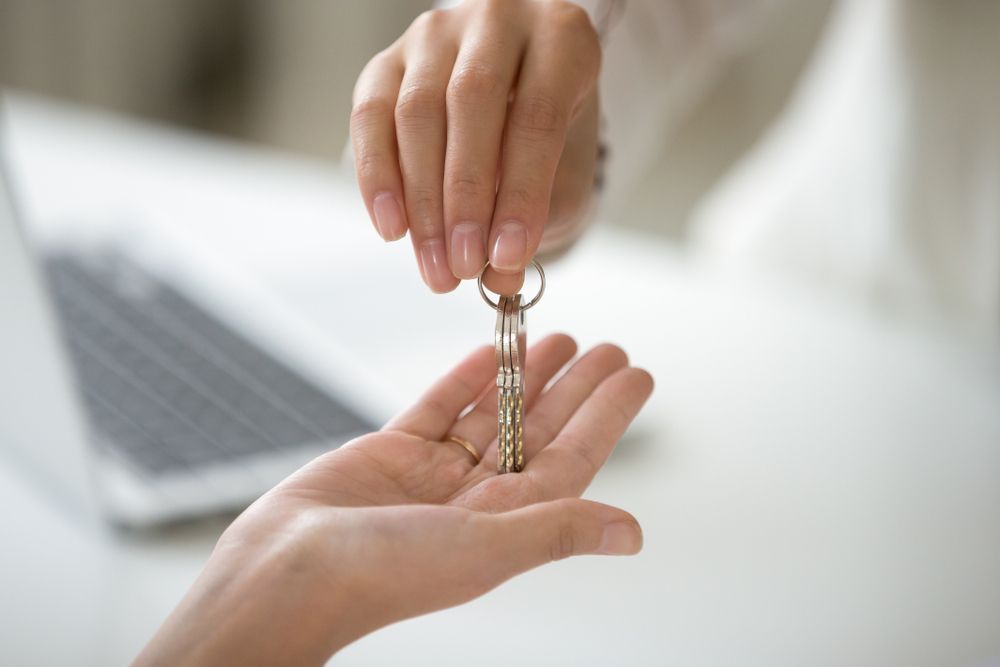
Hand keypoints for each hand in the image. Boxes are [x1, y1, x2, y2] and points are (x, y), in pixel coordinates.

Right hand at [135, 335, 652, 665]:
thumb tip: (632, 534)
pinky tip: (493, 351)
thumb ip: (556, 531)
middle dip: (575, 388)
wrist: (285, 572)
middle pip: (539, 430)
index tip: (636, 374)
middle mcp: (476, 499)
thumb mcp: (485, 548)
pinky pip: (440, 408)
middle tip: (610, 346)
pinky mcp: (392, 454)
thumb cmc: (384, 573)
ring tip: (561, 335)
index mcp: (506, 524)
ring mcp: (434, 475)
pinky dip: (466, 380)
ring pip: (494, 413)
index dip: (606, 416)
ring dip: (527, 376)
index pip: (573, 458)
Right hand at [350, 0, 601, 293]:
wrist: (518, 98)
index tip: (507, 256)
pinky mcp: (388, 59)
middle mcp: (498, 19)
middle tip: (463, 267)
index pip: (536, 117)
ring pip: (416, 111)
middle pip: (471, 104)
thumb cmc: (547, 138)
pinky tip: (393, 228)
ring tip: (436, 266)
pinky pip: (371, 117)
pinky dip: (378, 179)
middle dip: (464, 200)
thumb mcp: (563, 177)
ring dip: (422, 202)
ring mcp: (437, 33)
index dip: (520, 194)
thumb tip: (499, 276)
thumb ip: (536, 221)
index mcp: (562, 38)